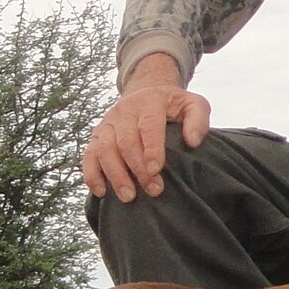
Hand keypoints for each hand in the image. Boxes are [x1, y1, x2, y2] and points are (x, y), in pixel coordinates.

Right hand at [82, 52, 211, 201]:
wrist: (146, 92)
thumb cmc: (173, 105)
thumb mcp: (192, 104)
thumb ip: (198, 119)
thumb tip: (193, 141)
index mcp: (148, 101)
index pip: (148, 125)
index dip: (151, 148)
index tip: (156, 170)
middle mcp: (124, 111)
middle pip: (125, 141)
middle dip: (137, 168)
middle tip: (153, 190)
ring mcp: (107, 123)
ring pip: (104, 150)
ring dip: (115, 175)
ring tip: (129, 196)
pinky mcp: (97, 135)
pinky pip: (89, 155)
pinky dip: (92, 174)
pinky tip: (101, 191)